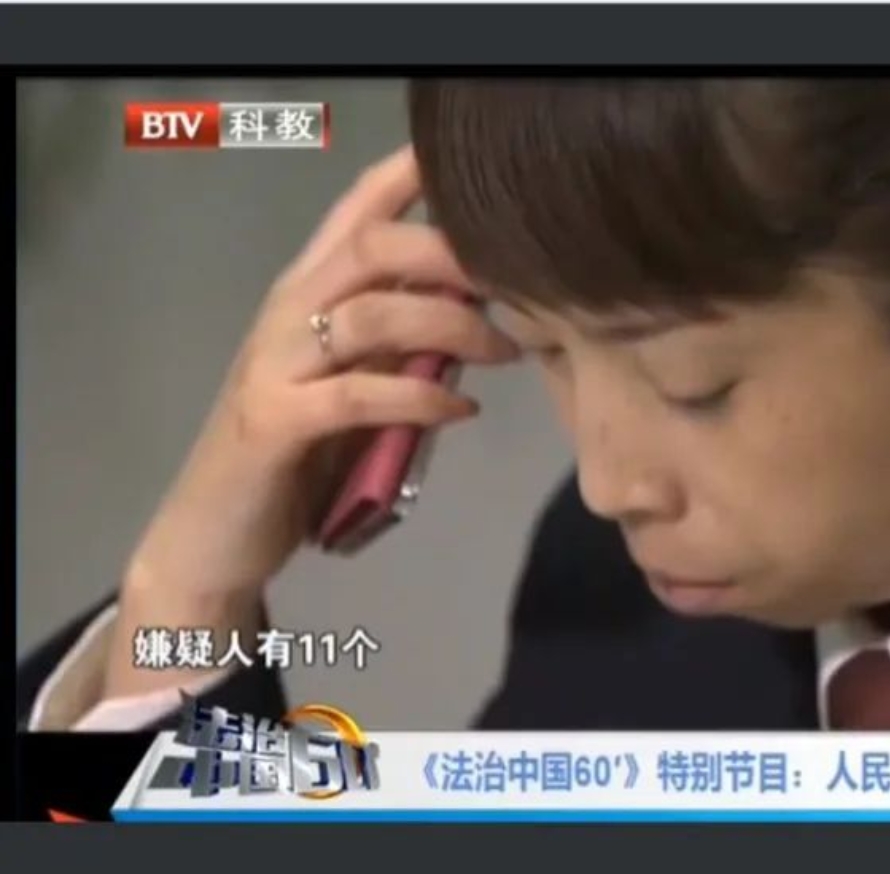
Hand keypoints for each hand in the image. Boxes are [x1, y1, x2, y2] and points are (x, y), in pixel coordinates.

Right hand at [103, 146, 521, 700]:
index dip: (409, 174)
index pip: (357, 212)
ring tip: (506, 351)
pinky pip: (357, 394)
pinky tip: (461, 407)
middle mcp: (287, 313)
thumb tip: (482, 312)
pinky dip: (418, 396)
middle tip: (517, 283)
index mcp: (308, 294)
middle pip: (372, 248)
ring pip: (372, 314)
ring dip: (452, 325)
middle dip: (452, 254)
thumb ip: (406, 348)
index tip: (472, 162)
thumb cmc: (297, 458)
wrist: (214, 537)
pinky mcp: (274, 421)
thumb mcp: (360, 388)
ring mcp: (275, 365)